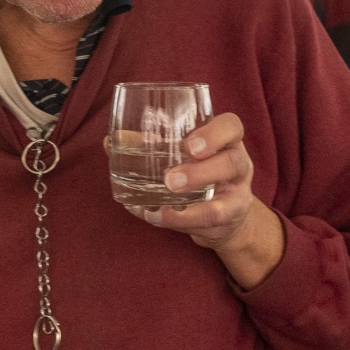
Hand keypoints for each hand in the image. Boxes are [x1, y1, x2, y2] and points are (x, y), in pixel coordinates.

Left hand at [122, 113, 284, 289]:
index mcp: (226, 142)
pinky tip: (157, 216)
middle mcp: (238, 166)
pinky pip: (209, 222)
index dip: (214, 133)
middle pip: (232, 163)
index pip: (232, 127)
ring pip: (227, 200)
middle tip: (169, 178)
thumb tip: (112, 140)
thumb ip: (151, 145)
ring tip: (163, 199)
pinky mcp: (228, 220)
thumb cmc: (198, 172)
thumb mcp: (182, 154)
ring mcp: (237, 196)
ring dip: (190, 206)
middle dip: (201, 171)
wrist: (225, 214)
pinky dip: (180, 220)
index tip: (188, 144)